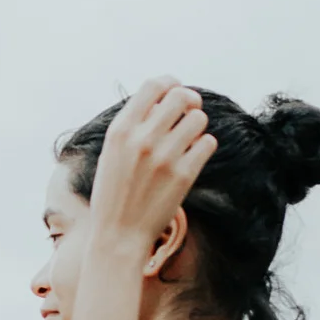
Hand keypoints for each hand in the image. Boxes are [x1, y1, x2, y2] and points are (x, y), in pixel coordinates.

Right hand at [87, 78, 216, 257]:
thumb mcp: (111, 152)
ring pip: (199, 118)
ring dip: (197, 125)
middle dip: (189, 101)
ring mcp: (165, 157)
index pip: (154, 85)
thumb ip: (133, 124)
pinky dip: (203, 146)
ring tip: (188, 139)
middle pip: (181, 96)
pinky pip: (208, 143)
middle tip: (189, 112)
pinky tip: (192, 155)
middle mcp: (143, 139)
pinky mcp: (183, 176)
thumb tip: (163, 99)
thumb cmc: (113, 193)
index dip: (170, 84)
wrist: (118, 235)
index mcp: (121, 130)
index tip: (174, 93)